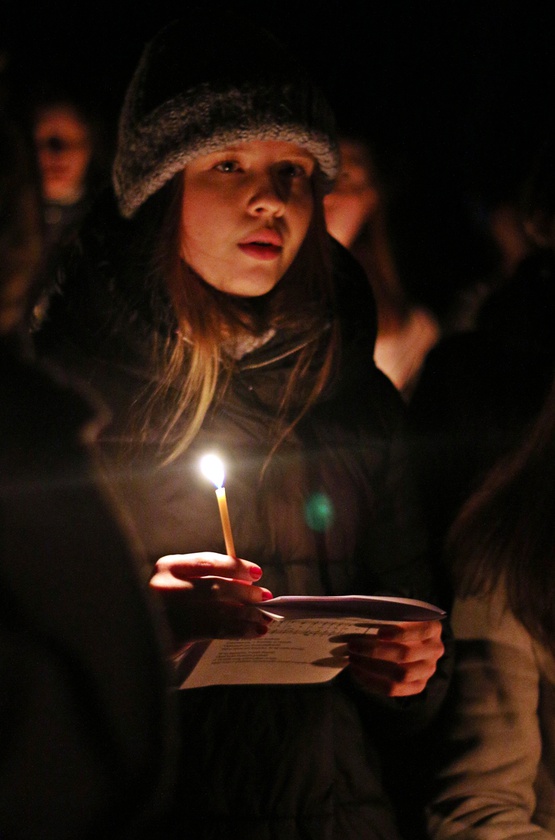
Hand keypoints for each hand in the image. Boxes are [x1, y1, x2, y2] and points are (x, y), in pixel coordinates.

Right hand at [150, 552, 272, 650]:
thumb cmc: (161, 609)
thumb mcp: (175, 587)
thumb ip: (201, 582)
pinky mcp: (176, 634)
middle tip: (264, 596)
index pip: (207, 561)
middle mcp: (166, 585)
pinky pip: (216, 630)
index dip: (235, 566)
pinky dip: (240, 630)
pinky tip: (255, 631)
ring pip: (218, 609)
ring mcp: (169, 611)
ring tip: (264, 617)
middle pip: (215, 585)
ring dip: (246, 612)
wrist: (135, 638)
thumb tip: (244, 584)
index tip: (256, 572)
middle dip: (244, 591)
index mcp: (167, 566)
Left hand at [346, 620, 443, 697]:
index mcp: (433, 627)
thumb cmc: (397, 620)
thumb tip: (361, 617)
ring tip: (352, 658)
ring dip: (371, 667)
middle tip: (353, 645)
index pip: (422, 630)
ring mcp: (428, 670)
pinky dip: (372, 681)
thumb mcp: (396, 611)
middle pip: (406, 654)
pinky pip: (394, 689)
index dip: (400, 632)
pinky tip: (356, 671)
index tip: (379, 632)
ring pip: (400, 674)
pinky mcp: (418, 685)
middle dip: (376, 650)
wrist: (407, 637)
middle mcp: (435, 650)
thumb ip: (386, 614)